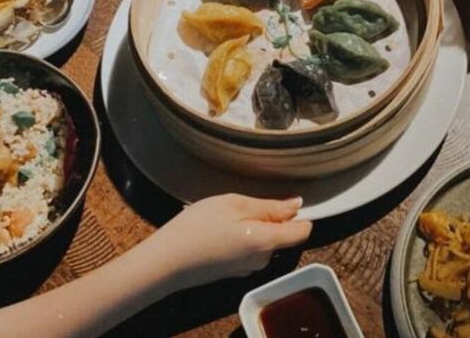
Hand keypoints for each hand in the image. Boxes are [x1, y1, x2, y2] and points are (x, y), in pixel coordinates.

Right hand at [147, 194, 311, 288]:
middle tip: (240, 204)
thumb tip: (296, 206)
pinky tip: (216, 230)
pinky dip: (238, 237)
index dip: (300, 213)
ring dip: (251, 226)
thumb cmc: (197, 229)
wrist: (166, 262)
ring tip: (224, 216)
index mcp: (267, 242)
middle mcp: (262, 260)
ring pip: (262, 241)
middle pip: (281, 235)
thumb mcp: (234, 205)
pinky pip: (246, 249)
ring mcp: (246, 268)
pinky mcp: (232, 270)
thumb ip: (269, 207)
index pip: (303, 231)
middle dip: (268, 217)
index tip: (283, 199)